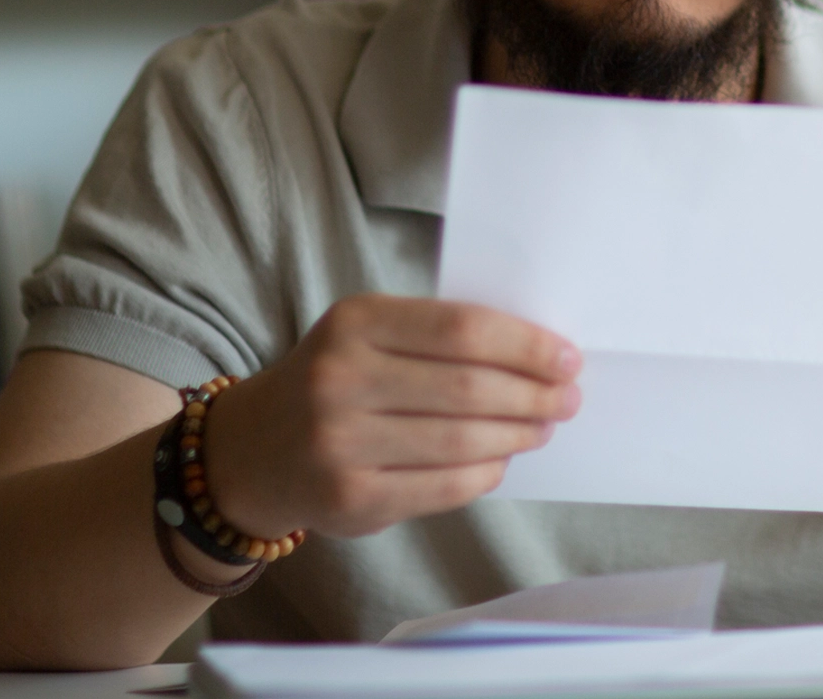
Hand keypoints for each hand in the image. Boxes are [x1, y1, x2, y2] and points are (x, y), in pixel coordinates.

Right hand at [201, 295, 581, 540]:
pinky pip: (441, 487)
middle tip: (567, 397)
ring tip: (543, 426)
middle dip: (533, 393)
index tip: (567, 356)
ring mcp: (341, 444)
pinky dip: (485, 473)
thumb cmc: (338, 378)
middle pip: (468, 387)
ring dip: (516, 435)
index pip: (462, 329)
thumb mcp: (372, 333)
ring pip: (460, 441)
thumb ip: (440, 336)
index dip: (525, 345)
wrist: (254, 448)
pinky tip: (502, 460)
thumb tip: (537, 355)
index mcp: (356, 322)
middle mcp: (340, 380)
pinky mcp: (349, 501)